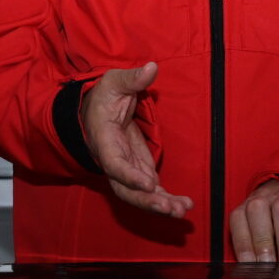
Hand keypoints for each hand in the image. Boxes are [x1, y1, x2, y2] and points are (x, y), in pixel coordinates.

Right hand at [81, 62, 191, 217]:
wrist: (95, 114)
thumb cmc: (103, 97)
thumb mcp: (113, 83)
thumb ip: (132, 79)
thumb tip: (151, 68)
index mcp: (105, 141)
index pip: (114, 163)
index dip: (129, 175)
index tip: (148, 183)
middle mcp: (114, 162)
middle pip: (126, 189)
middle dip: (147, 201)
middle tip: (170, 208)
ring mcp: (127, 170)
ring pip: (139, 195)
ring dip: (159, 205)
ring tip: (182, 210)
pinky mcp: (140, 172)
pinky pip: (151, 192)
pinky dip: (166, 200)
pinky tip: (184, 205)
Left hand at [228, 180, 278, 262]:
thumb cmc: (274, 215)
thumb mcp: (258, 224)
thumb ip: (253, 243)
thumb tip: (253, 272)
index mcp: (247, 205)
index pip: (238, 222)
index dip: (243, 247)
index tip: (248, 269)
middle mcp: (265, 198)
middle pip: (257, 214)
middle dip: (262, 245)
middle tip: (267, 268)